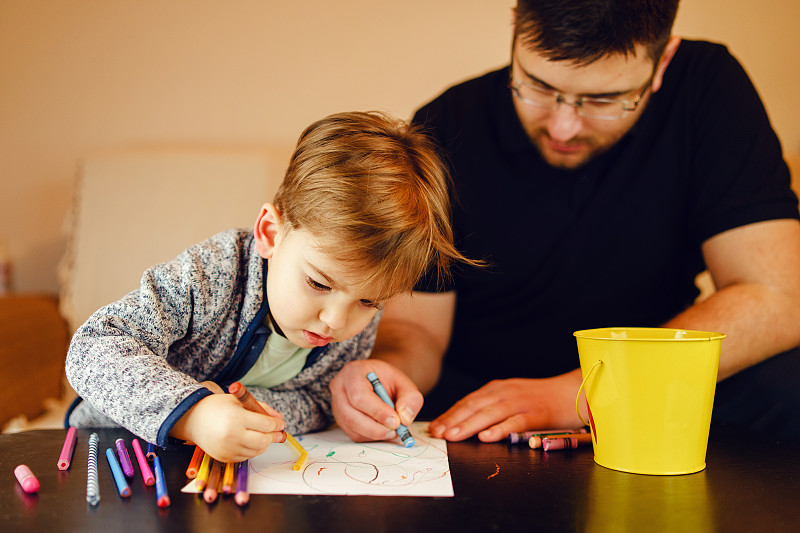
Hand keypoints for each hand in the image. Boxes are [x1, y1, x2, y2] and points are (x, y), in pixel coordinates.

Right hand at [171, 391, 285, 462]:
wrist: (193, 419)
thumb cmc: (218, 407)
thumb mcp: (240, 401)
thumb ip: (262, 408)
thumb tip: (279, 418)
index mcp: (236, 418)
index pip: (266, 425)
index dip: (276, 424)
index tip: (280, 423)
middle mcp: (231, 436)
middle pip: (263, 441)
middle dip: (273, 436)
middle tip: (276, 431)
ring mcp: (227, 449)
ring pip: (257, 451)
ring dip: (263, 443)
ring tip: (261, 434)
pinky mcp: (225, 458)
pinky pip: (246, 457)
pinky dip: (252, 449)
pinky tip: (248, 440)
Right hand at [330, 359, 423, 441]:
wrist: (379, 381)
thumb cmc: (388, 380)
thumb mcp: (404, 383)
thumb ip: (410, 398)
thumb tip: (404, 419)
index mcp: (353, 372)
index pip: (359, 395)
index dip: (377, 411)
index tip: (395, 421)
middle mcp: (339, 388)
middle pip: (351, 415)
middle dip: (376, 428)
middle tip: (395, 430)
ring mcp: (337, 405)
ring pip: (352, 428)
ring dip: (375, 434)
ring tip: (392, 430)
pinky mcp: (341, 420)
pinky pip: (354, 434)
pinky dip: (371, 437)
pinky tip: (383, 429)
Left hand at [428, 369, 584, 441]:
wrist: (572, 391)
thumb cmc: (540, 399)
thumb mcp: (511, 397)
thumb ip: (491, 408)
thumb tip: (466, 424)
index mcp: (497, 389)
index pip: (468, 401)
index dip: (449, 414)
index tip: (434, 427)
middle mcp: (506, 392)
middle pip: (474, 406)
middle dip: (453, 420)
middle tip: (437, 433)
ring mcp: (521, 402)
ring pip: (490, 413)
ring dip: (469, 425)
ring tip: (453, 436)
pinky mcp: (536, 414)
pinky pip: (515, 422)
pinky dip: (500, 429)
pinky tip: (487, 436)